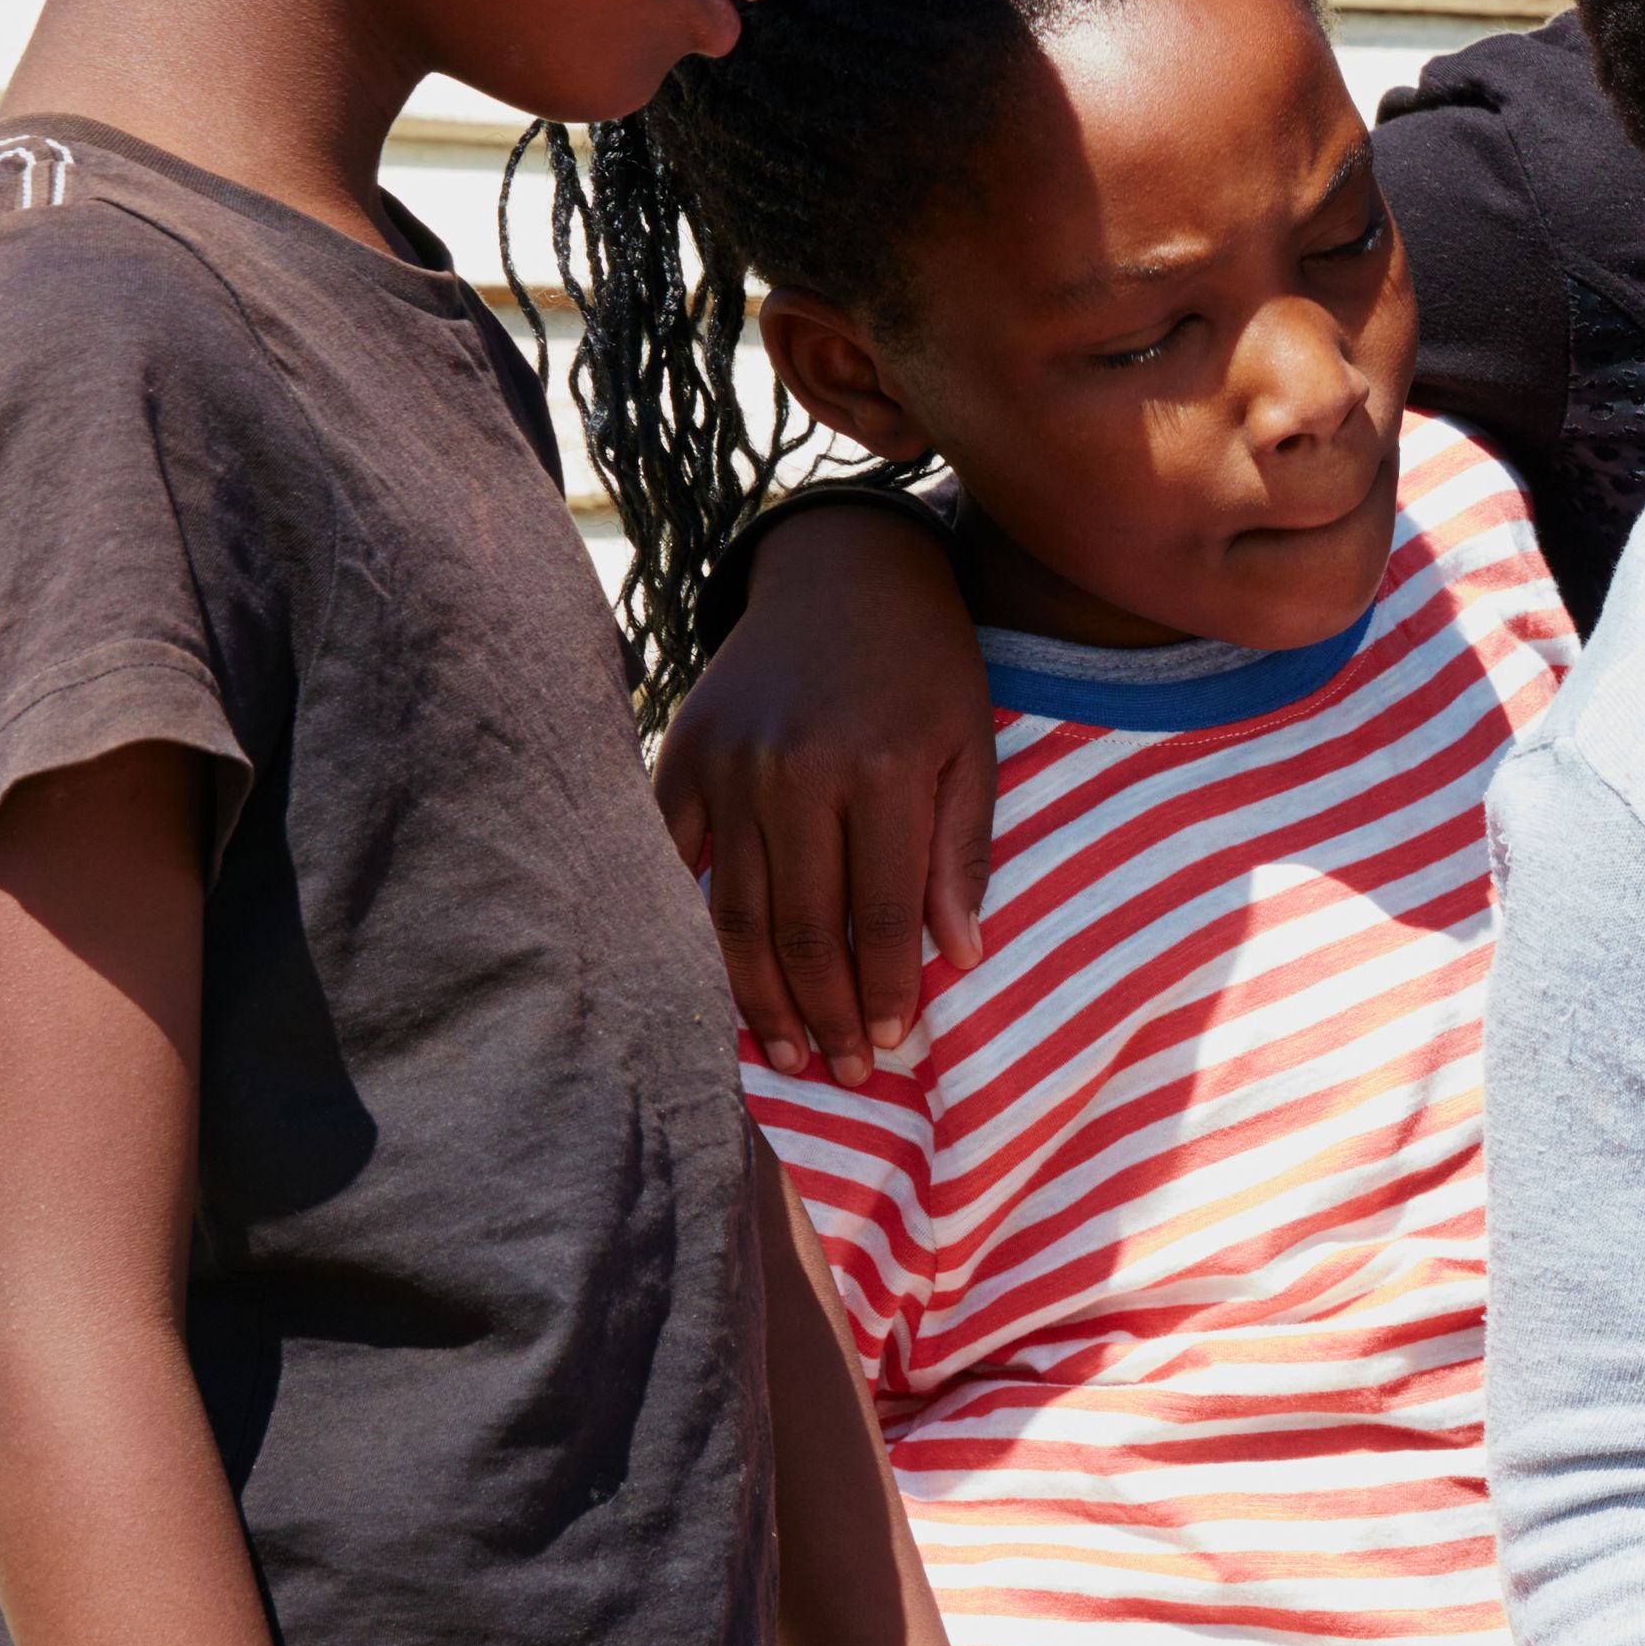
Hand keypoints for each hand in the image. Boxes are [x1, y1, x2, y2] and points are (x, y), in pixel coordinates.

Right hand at [658, 506, 989, 1079]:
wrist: (843, 573)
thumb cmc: (927, 667)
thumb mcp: (970, 748)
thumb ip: (961, 853)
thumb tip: (961, 959)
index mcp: (882, 770)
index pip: (881, 915)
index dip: (887, 991)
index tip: (892, 1047)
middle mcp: (796, 771)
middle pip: (804, 928)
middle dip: (825, 1013)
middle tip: (839, 1072)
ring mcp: (730, 765)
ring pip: (736, 913)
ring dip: (760, 995)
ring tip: (784, 1052)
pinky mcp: (683, 756)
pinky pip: (674, 861)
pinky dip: (685, 925)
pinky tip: (705, 981)